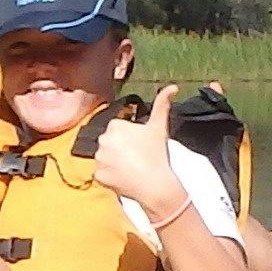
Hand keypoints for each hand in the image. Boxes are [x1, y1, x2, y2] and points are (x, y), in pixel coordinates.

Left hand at [88, 104, 185, 219]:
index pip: (118, 129)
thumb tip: (173, 87)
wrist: (154, 184)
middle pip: (110, 143)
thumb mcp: (159, 126)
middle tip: (136, 157)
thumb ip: (162, 104)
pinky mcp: (98, 175)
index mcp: (115, 126)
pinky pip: (102, 174)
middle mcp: (103, 140)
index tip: (140, 145)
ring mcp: (99, 159)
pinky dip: (110, 176)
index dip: (129, 137)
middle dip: (119, 148)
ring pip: (105, 158)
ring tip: (131, 168)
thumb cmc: (157, 154)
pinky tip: (124, 178)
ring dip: (113, 162)